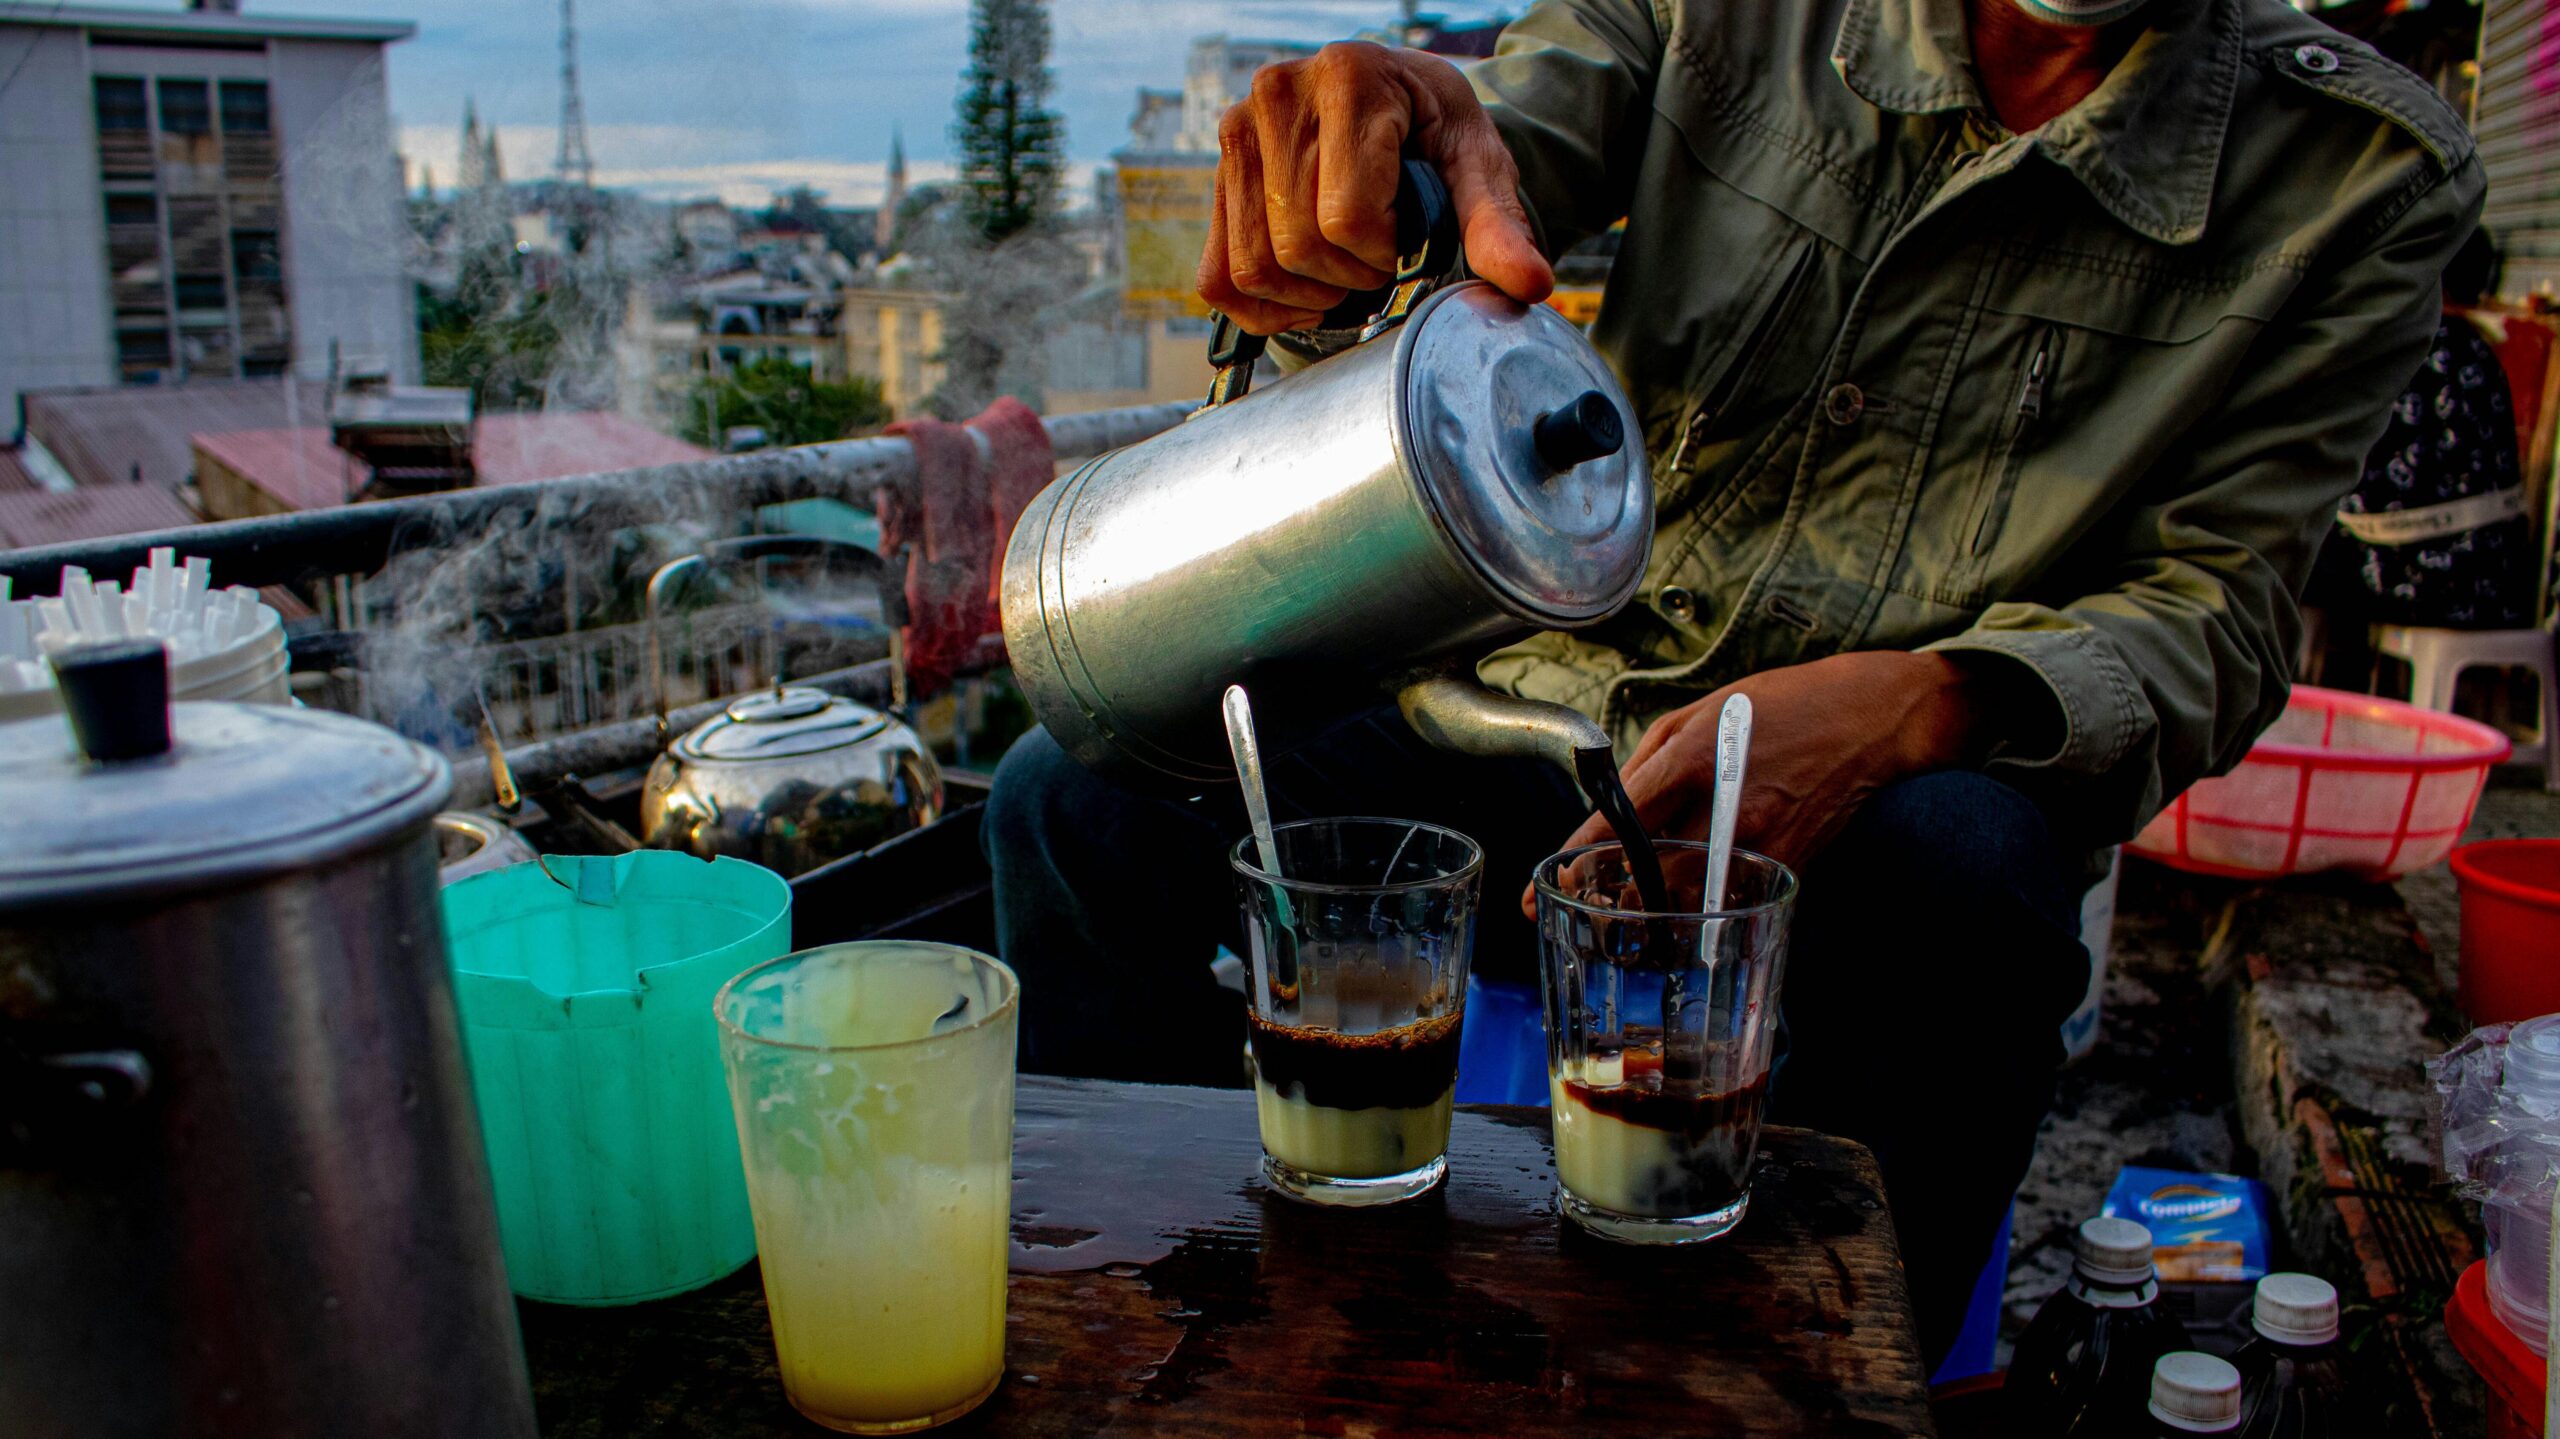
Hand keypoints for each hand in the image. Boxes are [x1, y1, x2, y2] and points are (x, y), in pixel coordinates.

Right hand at [1197, 41, 1552, 335]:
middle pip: (1298, 247)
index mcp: (1349, 77)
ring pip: (1255, 267)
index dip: (1384, 255)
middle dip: (1350, 278)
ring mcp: (1236, 134)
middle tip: (1379, 260)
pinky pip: (1216, 278)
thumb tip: (1530, 283)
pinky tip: (1303, 294)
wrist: (1394, 107)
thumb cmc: (1435, 134)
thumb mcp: (1477, 167)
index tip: (1406, 239)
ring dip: (1308, 296)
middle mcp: (1277, 94)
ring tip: (1345, 271)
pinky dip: (1260, 308)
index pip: (1346, 217)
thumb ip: (1496, 224)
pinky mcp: (1215, 178)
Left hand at [1520, 652, 1989, 917]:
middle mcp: (1719, 809)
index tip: (1539, 890)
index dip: (1568, 864)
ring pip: (1682, 904)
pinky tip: (1683, 908)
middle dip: (1602, 900)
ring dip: (1647, 916)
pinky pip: (1727, 902)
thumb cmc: (1782, 704)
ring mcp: (1755, 844)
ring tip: (1623, 916)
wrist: (1869, 720)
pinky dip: (1698, 912)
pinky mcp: (1785, 866)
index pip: (1612, 826)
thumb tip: (1611, 802)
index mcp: (1689, 760)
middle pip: (1640, 878)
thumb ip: (1648, 760)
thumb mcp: (1699, 711)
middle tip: (1580, 907)